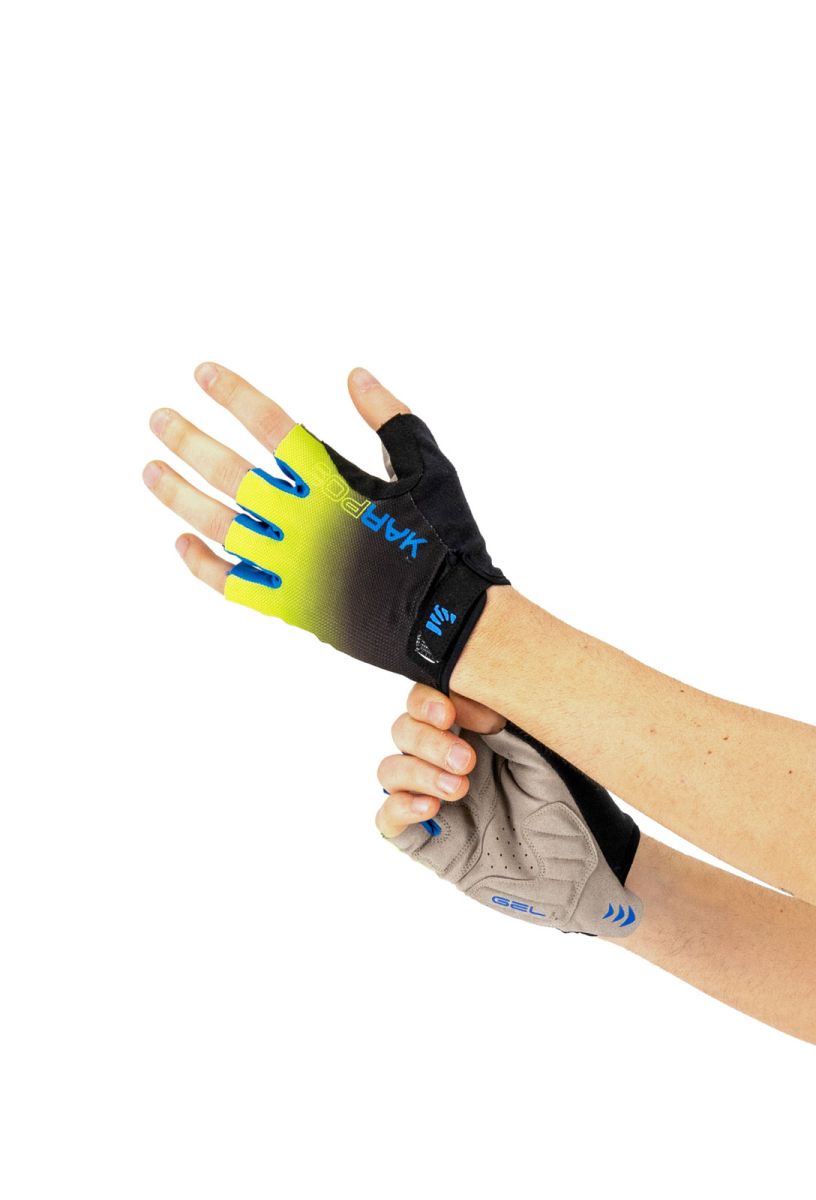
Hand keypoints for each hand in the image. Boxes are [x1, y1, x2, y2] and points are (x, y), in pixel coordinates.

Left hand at [143, 362, 508, 687]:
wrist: (450, 619)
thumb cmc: (447, 539)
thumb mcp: (429, 467)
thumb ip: (390, 417)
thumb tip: (354, 375)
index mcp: (337, 484)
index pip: (271, 426)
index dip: (233, 395)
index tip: (201, 374)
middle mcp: (306, 523)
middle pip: (231, 473)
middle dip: (188, 442)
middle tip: (158, 419)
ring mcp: (294, 566)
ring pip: (220, 525)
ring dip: (180, 496)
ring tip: (150, 471)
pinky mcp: (292, 604)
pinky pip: (232, 584)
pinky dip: (203, 564)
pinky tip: (181, 541)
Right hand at [376, 686, 642, 935]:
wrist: (581, 875)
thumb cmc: (568, 813)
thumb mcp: (541, 761)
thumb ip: (504, 731)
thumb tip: (474, 702)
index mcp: (472, 734)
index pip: (429, 701)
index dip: (435, 701)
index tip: (472, 716)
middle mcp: (445, 762)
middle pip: (404, 730)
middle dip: (429, 739)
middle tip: (468, 761)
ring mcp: (433, 801)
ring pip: (391, 770)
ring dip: (418, 771)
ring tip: (459, 788)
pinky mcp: (427, 843)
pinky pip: (387, 820)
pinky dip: (400, 807)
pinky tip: (431, 809)